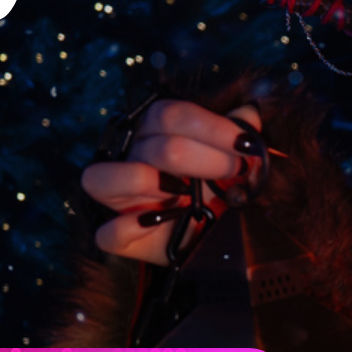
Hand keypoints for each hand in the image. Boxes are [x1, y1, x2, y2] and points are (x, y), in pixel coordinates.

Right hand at [81, 100, 263, 264]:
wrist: (213, 236)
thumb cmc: (217, 189)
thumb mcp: (231, 160)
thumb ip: (238, 134)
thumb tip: (249, 114)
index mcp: (153, 132)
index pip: (170, 114)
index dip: (213, 128)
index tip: (246, 145)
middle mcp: (129, 159)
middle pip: (156, 147)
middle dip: (207, 160)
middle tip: (236, 172)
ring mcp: (117, 199)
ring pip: (102, 179)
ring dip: (149, 183)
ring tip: (187, 195)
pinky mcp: (118, 237)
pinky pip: (106, 233)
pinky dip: (126, 229)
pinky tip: (155, 223)